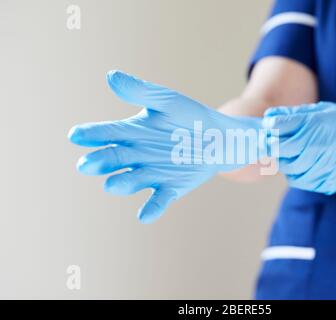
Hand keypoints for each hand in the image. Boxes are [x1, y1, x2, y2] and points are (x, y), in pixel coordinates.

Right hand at [69, 71, 262, 222]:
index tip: (76, 135)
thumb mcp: (167, 101)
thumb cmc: (189, 117)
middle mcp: (136, 155)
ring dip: (121, 183)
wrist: (219, 138)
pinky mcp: (169, 188)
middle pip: (113, 159)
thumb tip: (110, 76)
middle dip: (99, 162)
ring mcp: (151, 173)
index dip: (91, 134)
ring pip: (131, 180)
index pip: (107, 132)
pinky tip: (144, 216)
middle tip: (86, 165)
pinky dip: (151, 208)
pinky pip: (158, 200)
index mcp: (132, 132)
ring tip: (112, 184)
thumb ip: (141, 92)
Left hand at [263, 102, 335, 194]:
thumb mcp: (325, 111)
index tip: (268, 128)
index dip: (269, 128)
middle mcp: (316, 147)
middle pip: (279, 150)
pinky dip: (295, 172)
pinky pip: (298, 180)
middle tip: (271, 142)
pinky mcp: (323, 183)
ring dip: (284, 160)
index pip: (279, 128)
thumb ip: (296, 114)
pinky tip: (303, 163)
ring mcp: (320, 167)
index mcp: (316, 125)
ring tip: (291, 152)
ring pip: (287, 167)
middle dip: (272, 146)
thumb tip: (269, 118)